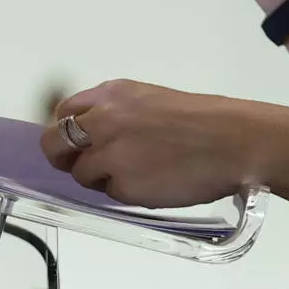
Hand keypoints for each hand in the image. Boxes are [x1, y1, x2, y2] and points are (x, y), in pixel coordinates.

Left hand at [39, 79, 265, 208]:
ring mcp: (110, 154)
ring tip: (137, 174)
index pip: (64, 112)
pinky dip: (126, 193)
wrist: (234, 142)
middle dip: (62, 158)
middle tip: (80, 166)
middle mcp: (103, 119)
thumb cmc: (203, 121)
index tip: (74, 143)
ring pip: (82, 174)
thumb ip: (116, 113)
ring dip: (101, 178)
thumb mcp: (150, 100)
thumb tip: (91, 134)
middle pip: (54, 143)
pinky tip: (153, 184)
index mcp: (112, 94)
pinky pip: (111, 194)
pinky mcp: (123, 185)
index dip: (67, 131)